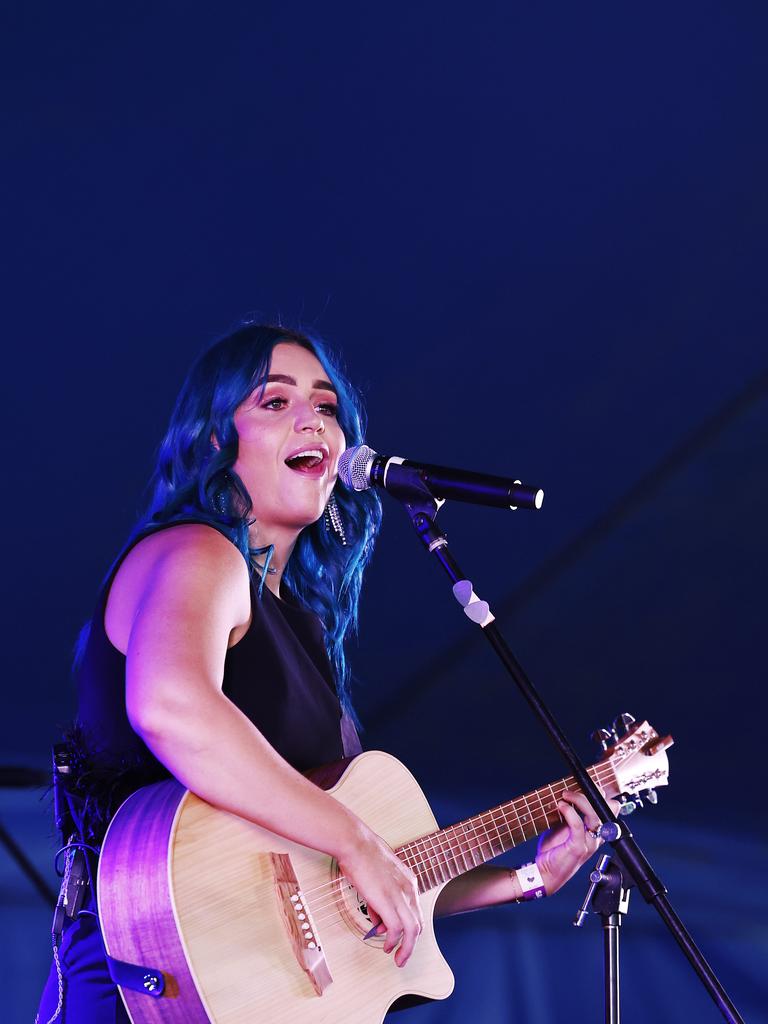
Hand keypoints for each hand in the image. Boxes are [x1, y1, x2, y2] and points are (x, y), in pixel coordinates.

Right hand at [337, 826, 423, 967]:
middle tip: (402, 956)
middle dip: (411, 944)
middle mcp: (408, 889)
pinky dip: (393, 941)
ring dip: (406, 948)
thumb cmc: (362, 855)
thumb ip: (380, 898)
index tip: (396, 937)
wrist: (355, 842)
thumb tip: (378, 919)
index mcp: (408, 881)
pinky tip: (387, 946)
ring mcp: (399, 895)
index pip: (415, 911)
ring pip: (412, 930)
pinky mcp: (387, 901)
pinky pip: (396, 929)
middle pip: (418, 924)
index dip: (408, 928)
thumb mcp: (378, 877)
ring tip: (398, 958)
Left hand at [534, 790, 620, 895]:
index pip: (610, 809)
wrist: (544, 873)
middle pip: (606, 809)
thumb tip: (566, 793)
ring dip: (579, 800)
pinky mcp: (578, 847)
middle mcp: (596, 837)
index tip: (585, 783)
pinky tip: (561, 806)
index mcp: (595, 832)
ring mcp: (589, 843)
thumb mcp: (562, 827)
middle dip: (593, 793)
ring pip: (594, 815)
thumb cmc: (553, 851)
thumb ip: (569, 813)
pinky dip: (570, 812)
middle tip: (574, 789)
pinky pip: (578, 825)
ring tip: (565, 795)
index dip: (601, 794)